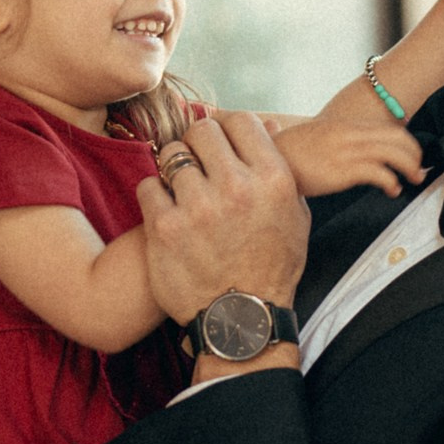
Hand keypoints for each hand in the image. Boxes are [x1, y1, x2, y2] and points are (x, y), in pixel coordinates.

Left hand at [137, 109, 308, 323]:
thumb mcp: (295, 215)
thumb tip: (269, 126)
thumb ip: (282, 169)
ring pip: (171, 155)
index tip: (222, 146)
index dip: (228, 129)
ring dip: (175, 171)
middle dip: (198, 145)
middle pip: (201, 130)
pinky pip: (148, 186)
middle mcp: (237, 188)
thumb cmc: (271, 266)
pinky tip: (167, 213)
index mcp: (273, 179)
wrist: (242, 322)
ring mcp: (198, 207)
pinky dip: (155, 197)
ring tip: (183, 193)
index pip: (241, 121)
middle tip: (198, 166)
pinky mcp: (165, 228)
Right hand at [274, 108, 422, 198]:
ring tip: (412, 180)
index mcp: (346, 127)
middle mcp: (349, 134)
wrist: (268, 160)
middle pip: (398, 138)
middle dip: (415, 155)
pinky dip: (392, 182)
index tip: (413, 158)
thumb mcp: (315, 138)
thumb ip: (336, 138)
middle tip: (419, 171)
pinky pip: (378, 173)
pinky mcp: (341, 170)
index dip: (409, 144)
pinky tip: (392, 191)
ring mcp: (346, 151)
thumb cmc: (287, 155)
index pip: (390, 129)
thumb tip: (353, 147)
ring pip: (393, 153)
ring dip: (410, 168)